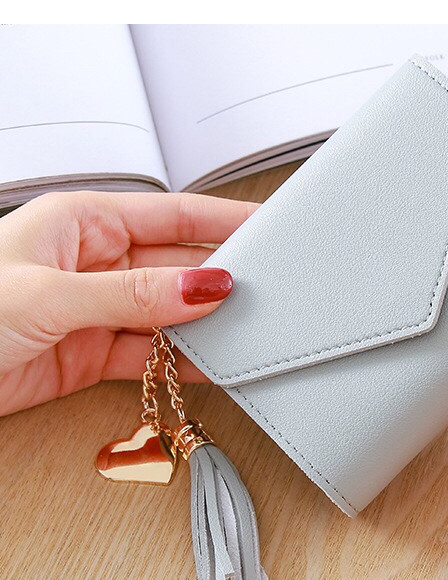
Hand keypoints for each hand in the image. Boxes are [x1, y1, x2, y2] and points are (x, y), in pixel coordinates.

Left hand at [0, 191, 258, 415]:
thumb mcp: (48, 293)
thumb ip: (132, 293)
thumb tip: (201, 285)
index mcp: (83, 223)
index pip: (171, 214)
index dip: (223, 220)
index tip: (268, 227)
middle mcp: (94, 263)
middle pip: (176, 267)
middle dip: (218, 282)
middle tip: (264, 294)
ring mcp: (97, 310)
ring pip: (168, 314)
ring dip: (202, 327)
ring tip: (241, 333)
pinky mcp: (91, 354)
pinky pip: (150, 354)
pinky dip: (178, 363)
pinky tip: (206, 365)